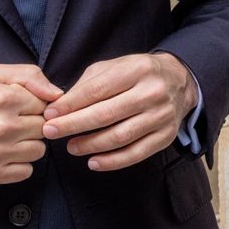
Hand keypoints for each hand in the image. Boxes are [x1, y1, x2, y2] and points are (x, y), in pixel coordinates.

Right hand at [0, 63, 60, 185]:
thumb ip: (28, 76)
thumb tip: (57, 93)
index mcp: (4, 99)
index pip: (45, 104)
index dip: (32, 104)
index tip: (15, 106)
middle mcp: (3, 127)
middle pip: (43, 127)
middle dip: (30, 123)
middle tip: (9, 121)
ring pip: (39, 150)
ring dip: (27, 144)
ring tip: (6, 137)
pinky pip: (26, 171)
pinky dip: (18, 164)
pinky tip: (3, 153)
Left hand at [43, 52, 198, 171]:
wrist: (179, 81)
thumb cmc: (137, 74)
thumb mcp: (114, 67)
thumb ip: (87, 85)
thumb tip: (59, 108)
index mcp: (137, 70)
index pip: (97, 90)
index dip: (70, 105)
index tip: (49, 115)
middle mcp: (152, 92)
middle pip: (106, 114)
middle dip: (73, 125)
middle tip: (50, 132)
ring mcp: (161, 116)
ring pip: (120, 136)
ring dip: (90, 145)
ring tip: (71, 147)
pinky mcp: (166, 136)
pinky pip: (136, 153)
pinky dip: (112, 161)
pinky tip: (93, 162)